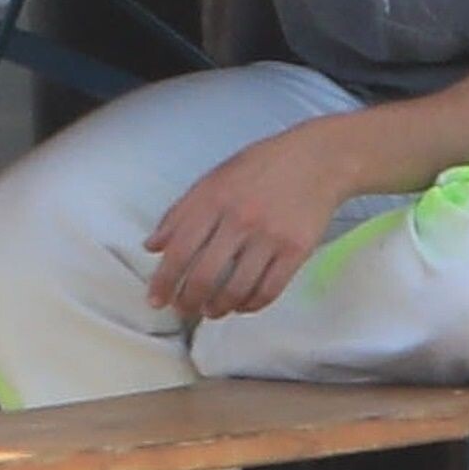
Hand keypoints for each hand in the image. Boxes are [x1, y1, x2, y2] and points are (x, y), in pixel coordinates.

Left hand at [143, 118, 369, 323]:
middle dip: (188, 301)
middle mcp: (240, 219)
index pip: (179, 250)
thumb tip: (152, 247)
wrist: (317, 159)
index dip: (163, 281)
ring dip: (218, 308)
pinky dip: (251, 305)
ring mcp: (270, 236)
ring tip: (211, 310)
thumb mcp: (213, 179)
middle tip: (184, 310)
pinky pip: (269, 290)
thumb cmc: (260, 167)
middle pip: (205, 276)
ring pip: (236, 289)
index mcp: (213, 199)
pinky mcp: (296, 250)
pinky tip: (242, 305)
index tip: (155, 300)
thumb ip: (180, 212)